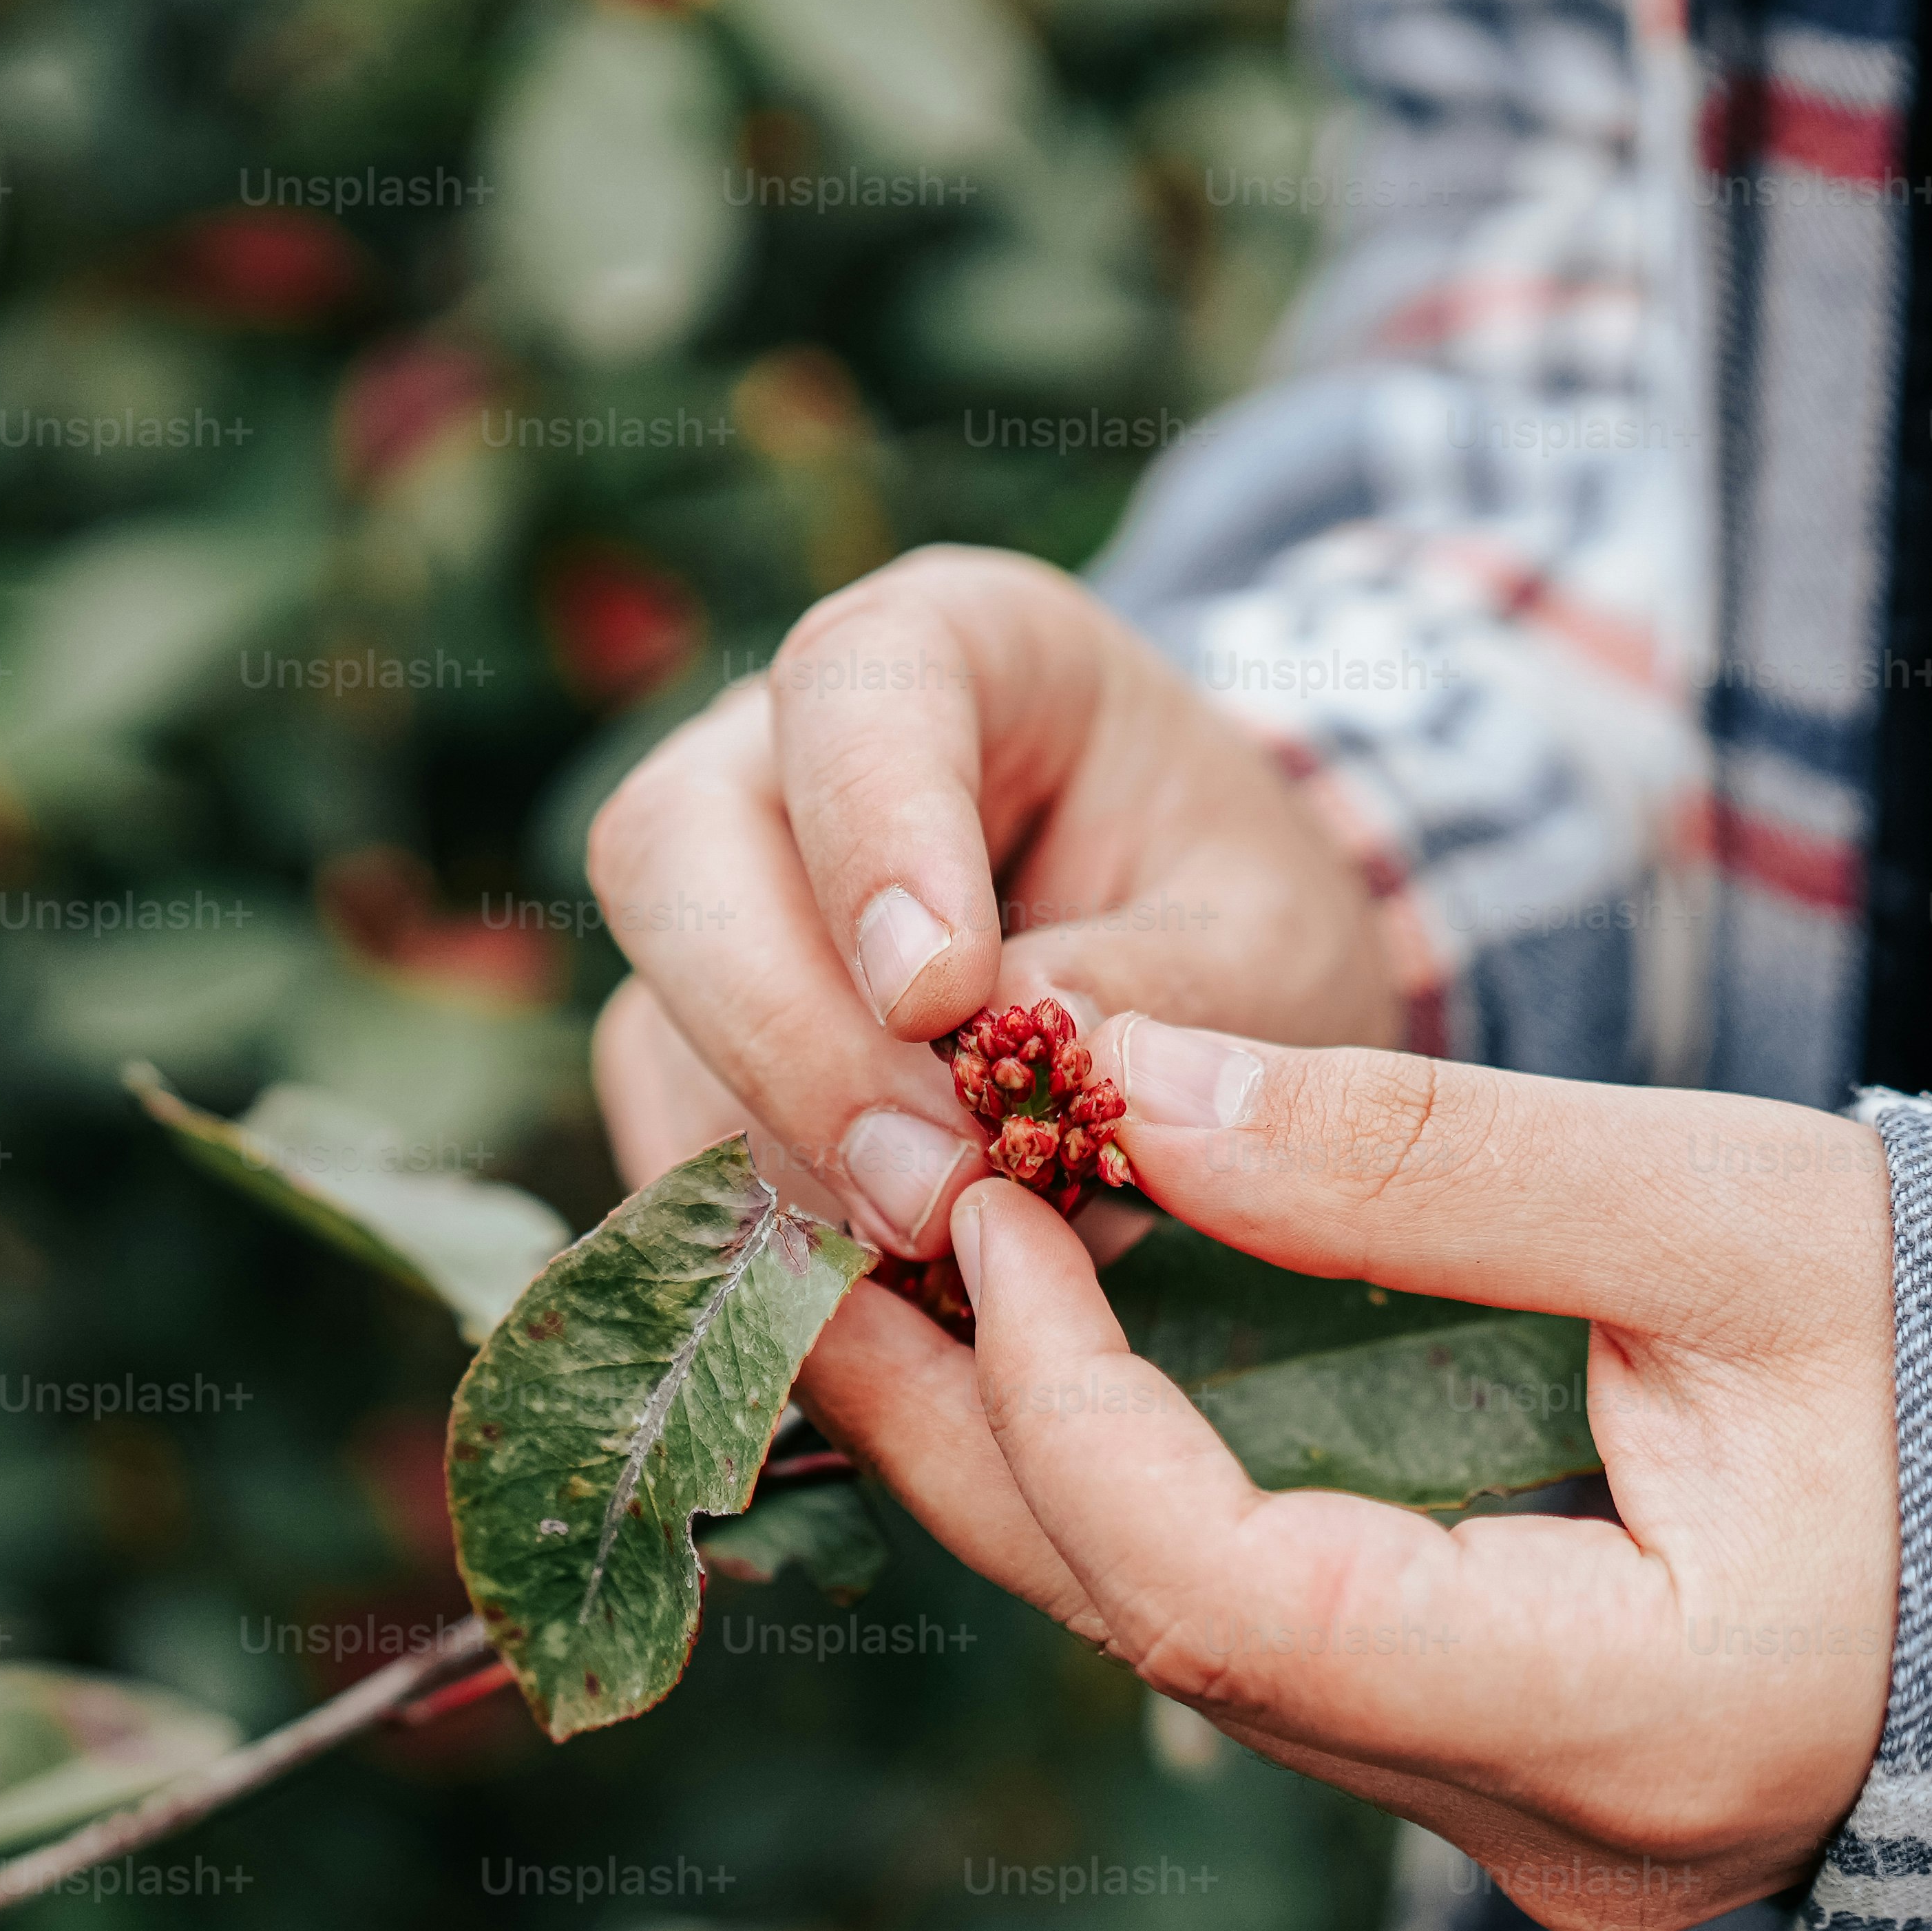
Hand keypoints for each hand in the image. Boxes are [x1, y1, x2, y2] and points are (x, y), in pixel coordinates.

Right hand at [582, 547, 1405, 1254]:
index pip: (851, 690)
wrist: (1218, 986)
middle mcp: (791, 748)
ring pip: (660, 1015)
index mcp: (956, 645)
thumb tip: (1034, 1040)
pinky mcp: (695, 1041)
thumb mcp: (1271, 941)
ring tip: (955, 1252)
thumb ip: (1169, 981)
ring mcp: (721, 896)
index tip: (941, 997)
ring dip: (790, 1158)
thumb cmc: (1246, 921)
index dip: (871, 839)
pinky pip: (673, 1136)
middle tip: (934, 1192)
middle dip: (791, 1037)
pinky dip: (773, 1228)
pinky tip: (900, 1285)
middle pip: (680, 851)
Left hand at [805, 1017, 1900, 1930]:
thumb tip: (1126, 1085)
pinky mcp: (1521, 1773)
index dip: (1070, 1397)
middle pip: (1176, 1643)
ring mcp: (1537, 1828)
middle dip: (981, 1437)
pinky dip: (1155, 1495)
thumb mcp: (1732, 1211)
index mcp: (1641, 1721)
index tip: (985, 1200)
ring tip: (910, 1266)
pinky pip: (1279, 1642)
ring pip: (1207, 1654)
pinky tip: (1063, 1357)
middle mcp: (1564, 1833)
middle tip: (826, 1239)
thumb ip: (1427, 1164)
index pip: (1234, 1595)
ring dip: (1046, 1463)